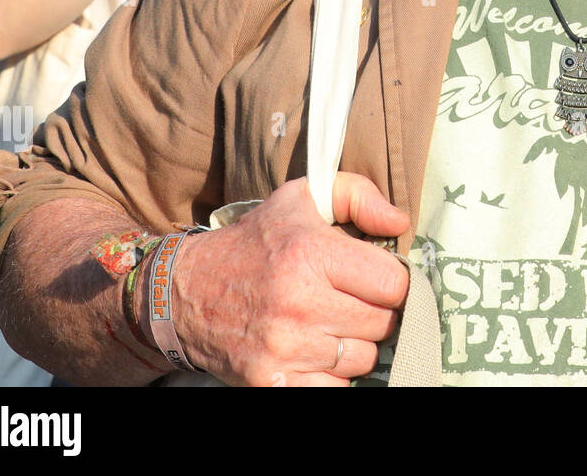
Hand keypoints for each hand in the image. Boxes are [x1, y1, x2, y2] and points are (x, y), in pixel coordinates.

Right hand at [165, 174, 410, 386]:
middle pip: (382, 324)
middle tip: (353, 300)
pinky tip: (317, 351)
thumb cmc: (256, 242)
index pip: (394, 284)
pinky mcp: (271, 383)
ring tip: (332, 323)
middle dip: (376, 312)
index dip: (394, 281)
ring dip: (356, 344)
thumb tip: (400, 223)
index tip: (378, 278)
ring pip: (363, 359)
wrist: (185, 293)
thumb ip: (359, 196)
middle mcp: (299, 303)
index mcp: (311, 254)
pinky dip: (334, 375)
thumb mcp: (304, 198)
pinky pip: (335, 389)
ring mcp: (285, 348)